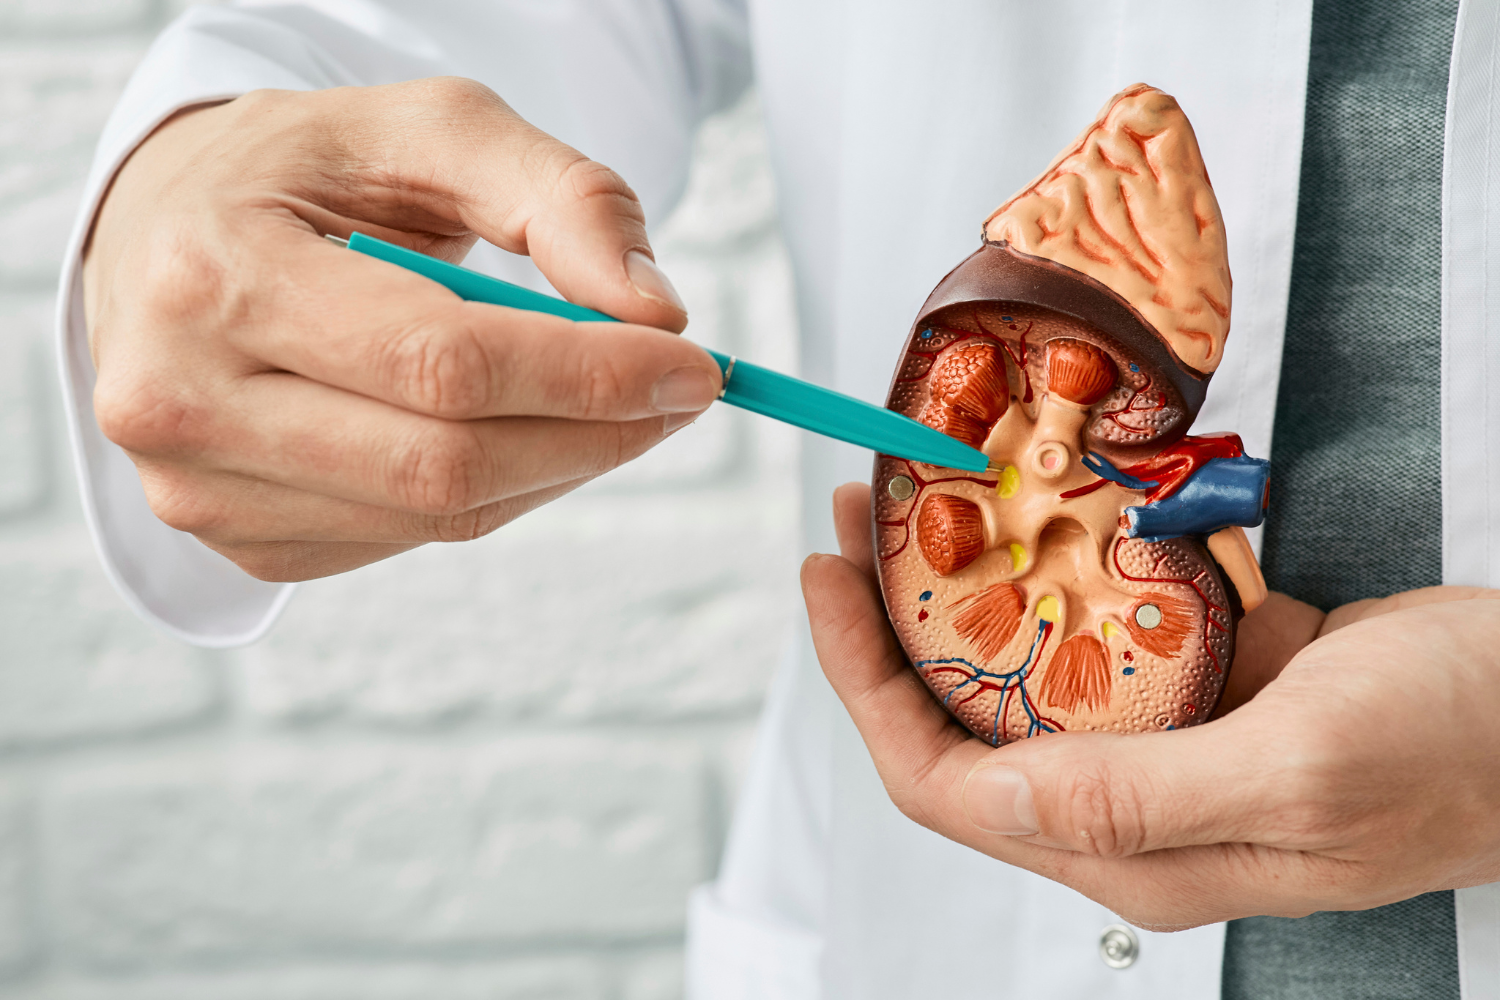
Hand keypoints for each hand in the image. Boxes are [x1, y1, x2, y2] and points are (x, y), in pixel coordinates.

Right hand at [83, 78, 721, 580]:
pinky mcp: (239, 539)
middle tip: (678, 392)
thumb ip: (560, 199)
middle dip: (596, 432)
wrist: (172, 232)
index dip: (588, 374)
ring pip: (441, 515)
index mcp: (213, 274)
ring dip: (559, 465)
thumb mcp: (431, 131)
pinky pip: (411, 537)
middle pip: (447, 462)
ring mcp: (200, 488)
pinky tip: (516, 431)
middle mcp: (181, 398)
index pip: (441, 362)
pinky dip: (498, 490)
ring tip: (607, 402)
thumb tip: (656, 313)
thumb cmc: (305, 173)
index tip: (693, 364)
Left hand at [803, 482, 1499, 928]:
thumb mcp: (1302, 770)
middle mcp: (1130, 810)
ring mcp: (1165, 744)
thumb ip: (1141, 798)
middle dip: (890, 623)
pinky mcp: (1204, 684)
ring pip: (1019, 672)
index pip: (945, 785)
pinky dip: (1049, 569)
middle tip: (858, 516)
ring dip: (960, 587)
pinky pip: (1092, 629)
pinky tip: (1036, 508)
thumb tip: (993, 795)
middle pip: (961, 724)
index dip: (864, 688)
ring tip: (919, 497)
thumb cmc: (1463, 746)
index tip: (825, 584)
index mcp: (1132, 853)